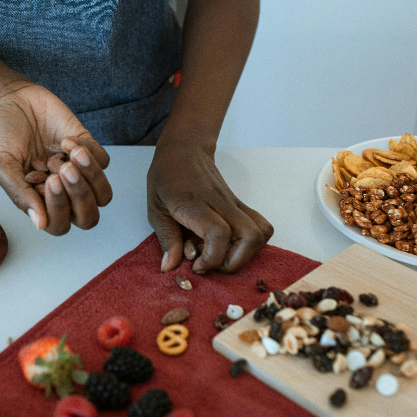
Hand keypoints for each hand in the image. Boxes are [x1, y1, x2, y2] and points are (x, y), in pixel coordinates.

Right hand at [0, 81, 111, 234]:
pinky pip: (103, 161)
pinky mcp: (89, 150)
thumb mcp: (2, 165)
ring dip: (91, 176)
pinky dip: (88, 151)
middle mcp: (64, 193)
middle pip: (88, 216)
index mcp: (41, 203)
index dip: (59, 209)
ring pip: (103, 193)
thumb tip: (40, 225)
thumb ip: (20, 194)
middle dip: (80, 196)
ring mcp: (78, 173)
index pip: (60, 225)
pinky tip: (66, 139)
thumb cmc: (3, 136)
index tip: (48, 181)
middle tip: (62, 169)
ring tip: (71, 154)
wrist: (12, 100)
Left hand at [147, 141, 272, 273]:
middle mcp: (220, 203)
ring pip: (261, 231)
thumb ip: (166, 239)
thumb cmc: (167, 177)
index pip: (218, 233)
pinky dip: (250, 244)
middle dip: (234, 262)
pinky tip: (228, 246)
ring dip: (246, 253)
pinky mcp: (240, 205)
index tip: (196, 265)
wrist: (185, 149)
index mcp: (194, 203)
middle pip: (250, 236)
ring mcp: (234, 203)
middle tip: (212, 264)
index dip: (212, 258)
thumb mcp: (155, 208)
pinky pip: (259, 226)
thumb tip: (170, 267)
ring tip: (221, 256)